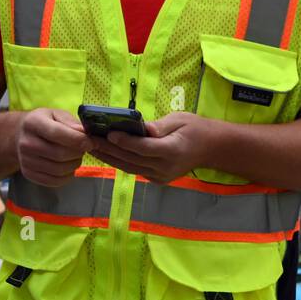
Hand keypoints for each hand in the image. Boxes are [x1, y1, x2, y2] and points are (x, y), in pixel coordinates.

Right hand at [14, 108, 93, 187]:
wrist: (22, 135)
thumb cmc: (45, 122)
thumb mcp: (57, 114)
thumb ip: (71, 122)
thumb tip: (84, 134)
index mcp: (33, 123)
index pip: (58, 133)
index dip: (78, 139)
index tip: (90, 142)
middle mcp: (26, 143)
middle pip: (60, 154)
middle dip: (78, 152)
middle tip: (83, 148)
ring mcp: (25, 160)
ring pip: (59, 170)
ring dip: (74, 164)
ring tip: (76, 156)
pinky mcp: (29, 174)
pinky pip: (54, 181)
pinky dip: (67, 176)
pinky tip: (68, 165)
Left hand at [87, 112, 212, 183]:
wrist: (210, 148)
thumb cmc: (195, 128)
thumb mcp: (179, 119)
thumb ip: (159, 126)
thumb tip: (141, 129)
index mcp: (173, 150)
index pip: (144, 148)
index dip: (125, 142)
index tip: (109, 133)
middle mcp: (165, 167)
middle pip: (132, 159)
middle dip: (109, 149)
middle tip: (89, 139)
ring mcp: (160, 176)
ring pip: (130, 167)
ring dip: (109, 158)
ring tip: (92, 147)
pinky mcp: (157, 179)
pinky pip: (135, 170)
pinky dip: (120, 162)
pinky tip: (107, 154)